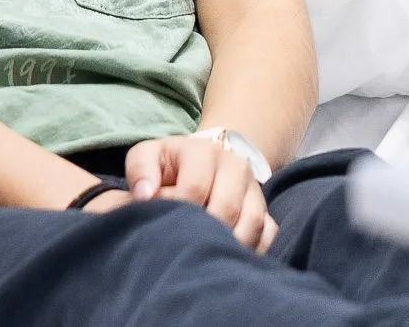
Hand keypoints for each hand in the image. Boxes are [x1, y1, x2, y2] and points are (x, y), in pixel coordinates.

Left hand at [125, 135, 276, 253]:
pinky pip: (268, 235)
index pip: (194, 189)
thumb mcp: (147, 156)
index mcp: (203, 152)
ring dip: (229, 244)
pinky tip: (229, 257)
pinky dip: (252, 250)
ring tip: (205, 256)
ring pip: (252, 224)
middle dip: (204, 231)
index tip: (164, 223)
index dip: (178, 211)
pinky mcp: (267, 211)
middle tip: (185, 246)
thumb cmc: (168, 164)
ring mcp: (255, 190)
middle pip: (226, 209)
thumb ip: (140, 171)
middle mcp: (236, 167)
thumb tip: (145, 195)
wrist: (202, 162)